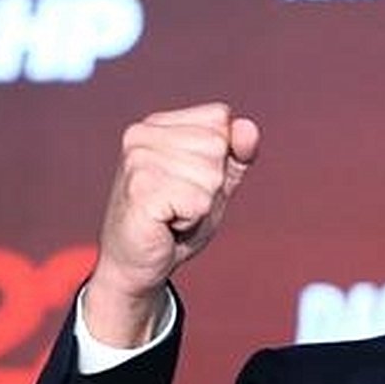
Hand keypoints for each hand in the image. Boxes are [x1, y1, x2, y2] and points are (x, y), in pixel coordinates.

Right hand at [83, 103, 259, 345]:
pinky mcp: (140, 190)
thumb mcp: (216, 184)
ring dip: (201, 205)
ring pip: (211, 176)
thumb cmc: (175, 221)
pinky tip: (167, 224)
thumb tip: (248, 127)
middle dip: (212, 185)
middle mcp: (142, 135)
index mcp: (158, 125)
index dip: (220, 157)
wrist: (136, 265)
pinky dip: (192, 221)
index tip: (191, 181)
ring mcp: (137, 161)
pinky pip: (199, 202)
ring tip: (174, 214)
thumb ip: (237, 154)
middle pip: (218, 146)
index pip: (219, 118)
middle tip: (182, 204)